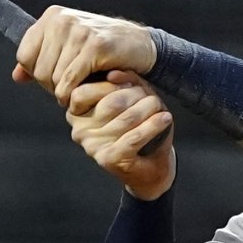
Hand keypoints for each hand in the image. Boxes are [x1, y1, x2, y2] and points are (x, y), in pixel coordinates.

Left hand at [13, 6, 156, 103]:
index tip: (53, 81)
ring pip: (54, 78)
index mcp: (52, 17)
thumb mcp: (67, 50)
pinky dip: (73, 95)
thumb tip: (17, 76)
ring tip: (76, 93)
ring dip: (64, 94)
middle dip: (51, 87)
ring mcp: (79, 31)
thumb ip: (40, 61)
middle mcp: (63, 20)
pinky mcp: (95, 45)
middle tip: (67, 90)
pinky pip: (71, 80)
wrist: (140, 45)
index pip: (24, 56)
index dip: (36, 75)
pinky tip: (81, 96)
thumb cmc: (102, 51)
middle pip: (39, 70)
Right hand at [67, 71, 176, 200]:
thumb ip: (124, 81)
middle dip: (136, 95)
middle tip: (151, 98)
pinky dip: (153, 126)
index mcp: (77, 113)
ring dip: (148, 109)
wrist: (150, 168)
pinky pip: (134, 137)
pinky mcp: (109, 159)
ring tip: (160, 107)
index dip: (113, 84)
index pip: (85, 91)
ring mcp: (93, 147)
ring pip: (125, 119)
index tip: (134, 85)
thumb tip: (114, 74)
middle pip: (110, 102)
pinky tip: (165, 119)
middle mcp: (80, 131)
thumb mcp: (132, 98)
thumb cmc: (139, 128)